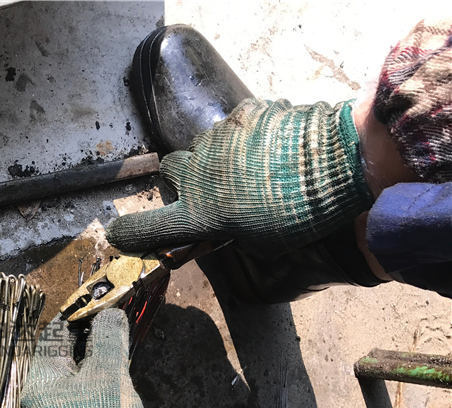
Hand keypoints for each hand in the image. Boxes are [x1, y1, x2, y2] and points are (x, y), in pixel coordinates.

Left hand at [20, 309, 156, 407]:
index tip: (101, 306)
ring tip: (114, 346)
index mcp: (39, 381)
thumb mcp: (110, 375)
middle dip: (84, 337)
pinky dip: (91, 381)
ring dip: (90, 359)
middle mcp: (37, 398)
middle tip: (110, 323)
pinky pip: (74, 394)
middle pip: (58, 354)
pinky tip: (111, 378)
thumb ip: (108, 338)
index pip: (53, 334)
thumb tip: (109, 314)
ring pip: (68, 375)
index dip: (78, 316)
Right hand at [106, 98, 373, 254]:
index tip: (119, 236)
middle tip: (214, 189)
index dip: (130, 235)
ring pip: (206, 145)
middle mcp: (196, 175)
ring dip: (221, 156)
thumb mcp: (261, 242)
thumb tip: (229, 226)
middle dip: (187, 178)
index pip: (146, 230)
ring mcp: (218, 139)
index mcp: (198, 215)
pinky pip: (238, 124)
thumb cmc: (301, 215)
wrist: (340, 165)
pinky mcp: (244, 112)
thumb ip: (231, 233)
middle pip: (173, 170)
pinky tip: (275, 144)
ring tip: (256, 165)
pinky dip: (250, 134)